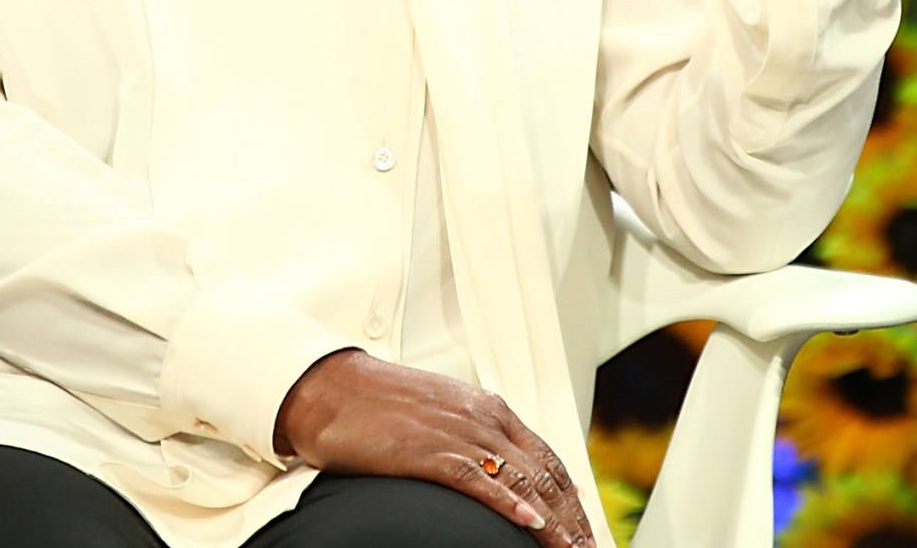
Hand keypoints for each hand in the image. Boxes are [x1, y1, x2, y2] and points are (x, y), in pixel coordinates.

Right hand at [274, 349, 596, 547]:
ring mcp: (459, 434)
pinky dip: (509, 504)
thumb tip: (503, 473)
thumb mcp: (441, 418)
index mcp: (490, 410)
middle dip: (573, 519)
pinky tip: (530, 523)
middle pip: (546, 475)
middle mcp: (484, 418)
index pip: (548, 459)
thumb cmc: (379, 405)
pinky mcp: (430, 452)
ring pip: (523, 481)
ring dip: (554, 523)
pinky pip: (480, 481)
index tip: (586, 530)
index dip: (573, 499)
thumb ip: (476, 441)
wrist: (330, 386)